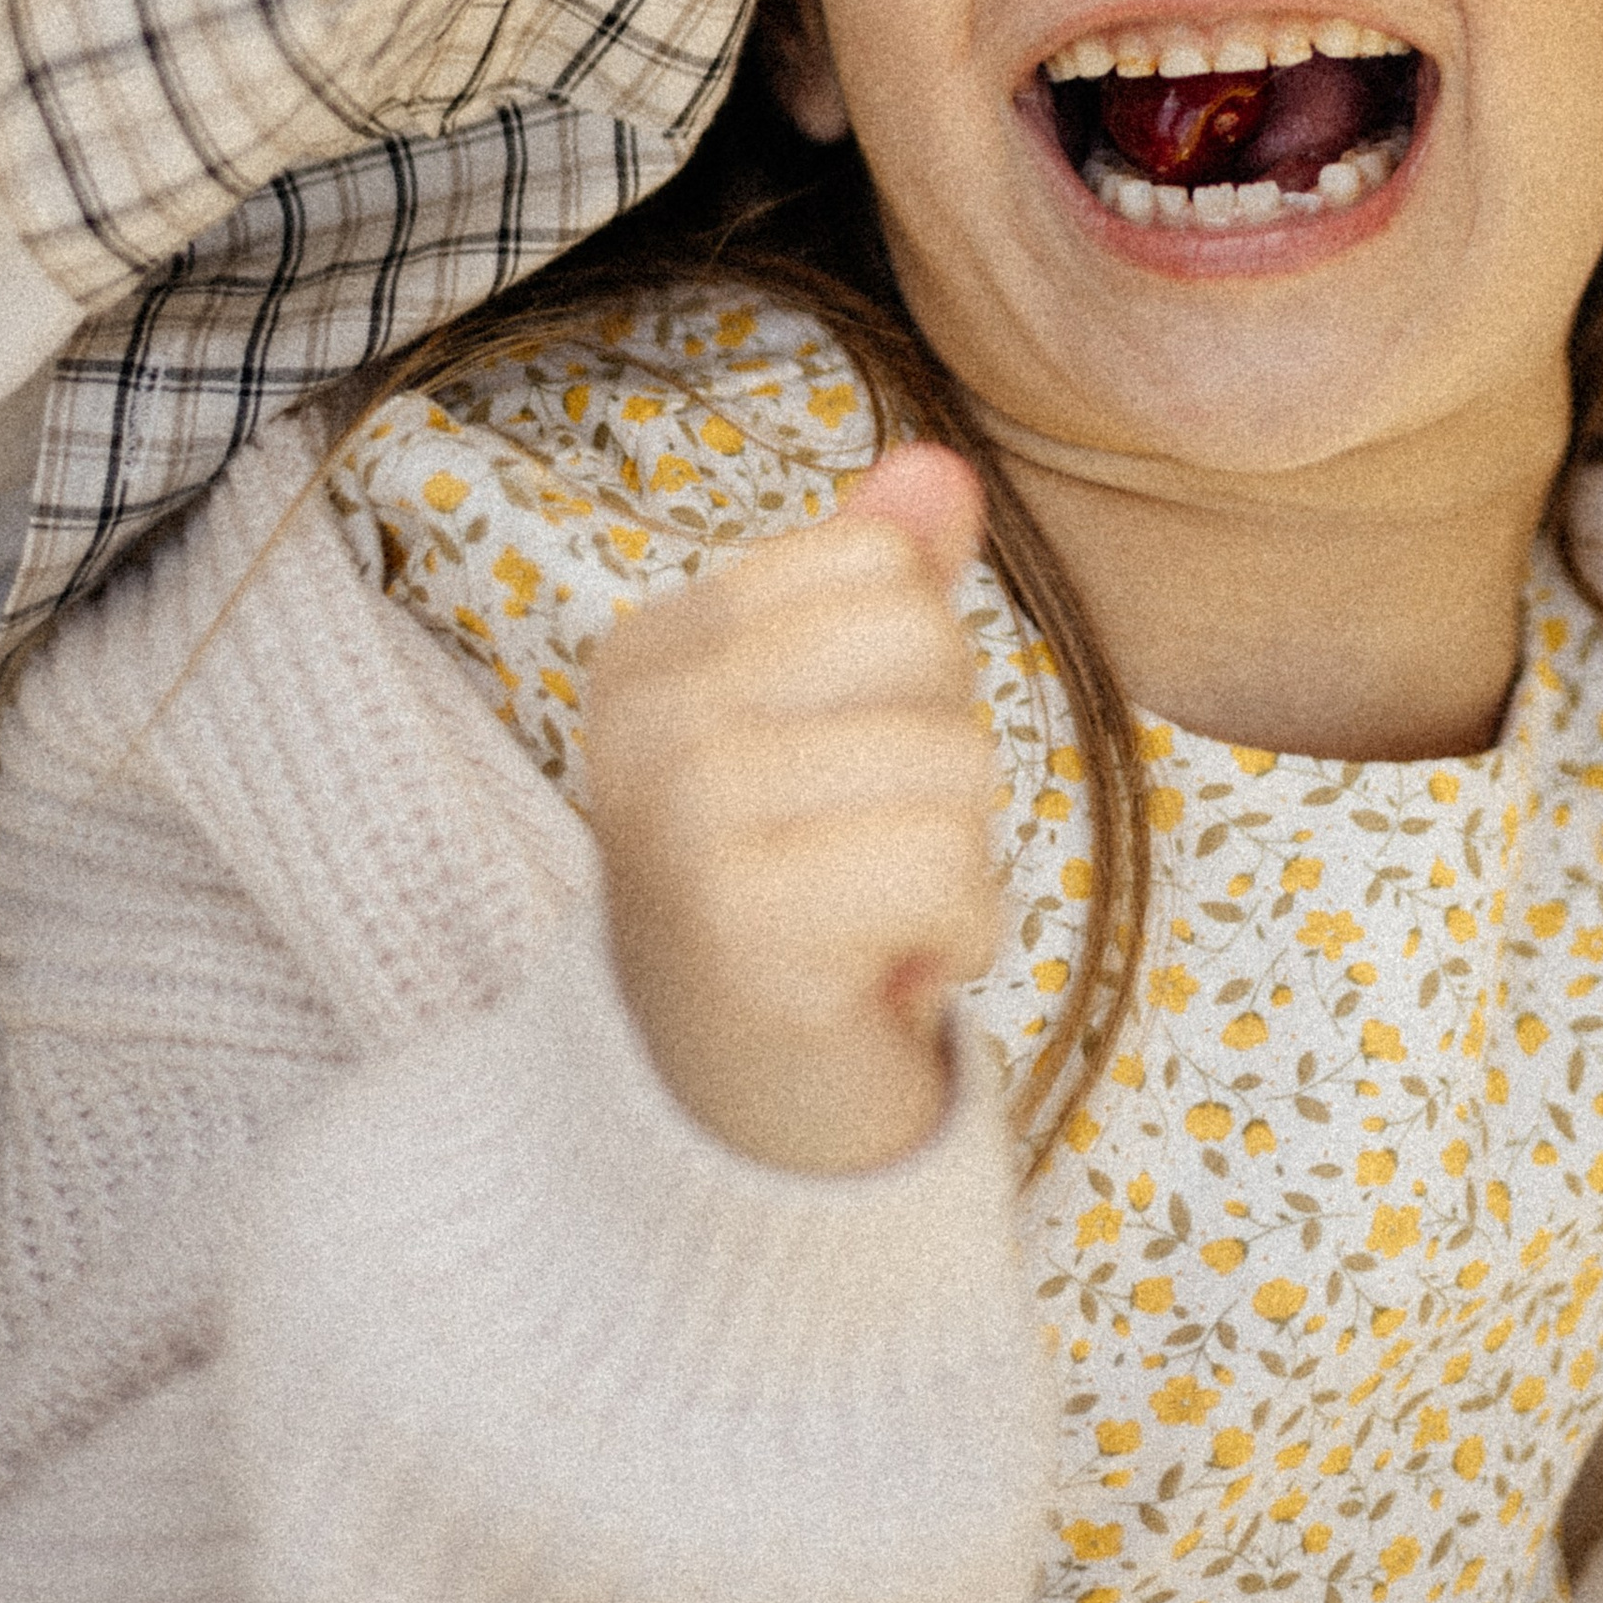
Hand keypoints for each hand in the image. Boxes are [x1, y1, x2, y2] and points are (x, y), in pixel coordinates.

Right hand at [587, 440, 1002, 1175]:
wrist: (735, 1134)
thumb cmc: (800, 902)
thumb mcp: (835, 721)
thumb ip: (882, 581)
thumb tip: (939, 467)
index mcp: (651, 650)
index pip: (880, 563)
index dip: (908, 679)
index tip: (835, 781)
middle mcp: (645, 722)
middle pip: (923, 638)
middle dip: (941, 755)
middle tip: (859, 855)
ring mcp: (683, 821)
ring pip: (955, 758)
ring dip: (955, 860)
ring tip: (866, 920)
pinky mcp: (742, 929)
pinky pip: (953, 866)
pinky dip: (958, 936)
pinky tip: (883, 980)